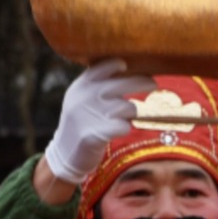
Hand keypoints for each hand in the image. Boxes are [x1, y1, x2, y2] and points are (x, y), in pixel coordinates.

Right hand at [41, 58, 140, 189]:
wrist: (64, 153)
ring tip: (122, 118)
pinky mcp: (95, 135)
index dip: (119, 65)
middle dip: (143, 82)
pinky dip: (126, 128)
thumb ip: (100, 84)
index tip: (127, 66)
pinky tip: (119, 130)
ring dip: (131, 113)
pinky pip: (124, 126)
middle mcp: (85, 96)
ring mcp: (89, 115)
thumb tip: (130, 69)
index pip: (105, 66)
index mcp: (81, 85)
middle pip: (123, 83)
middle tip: (153, 84)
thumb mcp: (83, 97)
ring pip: (128, 107)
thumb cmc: (82, 122)